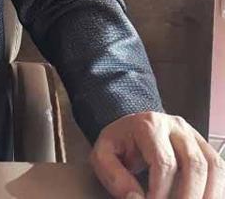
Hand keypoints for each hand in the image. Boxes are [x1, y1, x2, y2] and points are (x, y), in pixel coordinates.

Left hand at [90, 112, 224, 197]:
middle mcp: (176, 126)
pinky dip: (216, 190)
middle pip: (194, 163)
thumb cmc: (120, 142)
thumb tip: (135, 198)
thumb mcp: (103, 154)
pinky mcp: (204, 147)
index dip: (161, 191)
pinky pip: (218, 169)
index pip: (164, 162)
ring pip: (213, 166)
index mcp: (149, 125)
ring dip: (209, 195)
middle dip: (190, 196)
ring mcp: (193, 136)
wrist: (131, 126)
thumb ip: (114, 176)